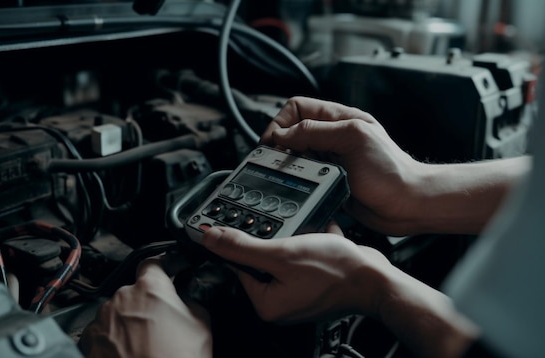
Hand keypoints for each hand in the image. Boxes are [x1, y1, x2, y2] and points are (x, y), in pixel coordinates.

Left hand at [78, 255, 211, 357]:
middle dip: (146, 304)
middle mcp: (122, 297)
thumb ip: (191, 301)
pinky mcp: (88, 341)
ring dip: (129, 323)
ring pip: (118, 313)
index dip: (162, 267)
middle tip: (161, 326)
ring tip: (145, 346)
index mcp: (150, 288)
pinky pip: (102, 333)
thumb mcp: (201, 325)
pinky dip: (113, 341)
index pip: (153, 263)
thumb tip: (185, 297)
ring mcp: (102, 319)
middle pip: (135, 292)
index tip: (166, 272)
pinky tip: (129, 354)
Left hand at [201, 226, 479, 357]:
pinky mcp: (311, 282)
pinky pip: (297, 257)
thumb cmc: (334, 272)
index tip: (241, 222)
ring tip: (303, 235)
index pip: (238, 266)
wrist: (375, 277)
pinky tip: (314, 236)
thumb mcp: (281, 254)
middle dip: (269, 239)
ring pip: (280, 255)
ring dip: (288, 238)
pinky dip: (303, 243)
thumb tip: (209, 238)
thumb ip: (242, 247)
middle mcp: (279, 302)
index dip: (240, 242)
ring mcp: (296, 292)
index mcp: (265, 304)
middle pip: (258, 261)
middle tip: (284, 230)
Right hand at [260, 96, 424, 234]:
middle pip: (292, 132)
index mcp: (339, 119)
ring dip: (290, 165)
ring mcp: (330, 159)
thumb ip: (315, 131)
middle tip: (279, 162)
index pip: (297, 108)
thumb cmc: (391, 172)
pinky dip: (299, 181)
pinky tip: (306, 187)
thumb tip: (282, 134)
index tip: (274, 143)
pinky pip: (304, 177)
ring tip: (295, 175)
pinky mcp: (330, 181)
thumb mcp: (351, 139)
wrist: (407, 205)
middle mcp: (332, 137)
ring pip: (295, 156)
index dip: (280, 123)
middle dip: (281, 146)